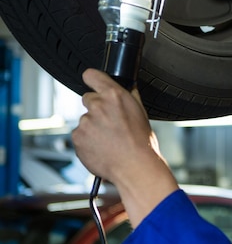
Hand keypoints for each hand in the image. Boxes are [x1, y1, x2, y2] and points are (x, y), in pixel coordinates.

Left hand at [72, 68, 177, 225]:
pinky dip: (88, 141)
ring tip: (110, 141)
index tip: (93, 84)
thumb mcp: (141, 114)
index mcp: (114, 95)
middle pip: (89, 100)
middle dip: (97, 109)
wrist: (135, 168)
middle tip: (110, 124)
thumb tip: (127, 88)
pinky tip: (102, 148)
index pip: (91, 75)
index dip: (92, 80)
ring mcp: (85, 122)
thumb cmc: (143, 144)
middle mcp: (97, 106)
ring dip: (93, 128)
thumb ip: (130, 97)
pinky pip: (80, 136)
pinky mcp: (78, 138)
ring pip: (86, 120)